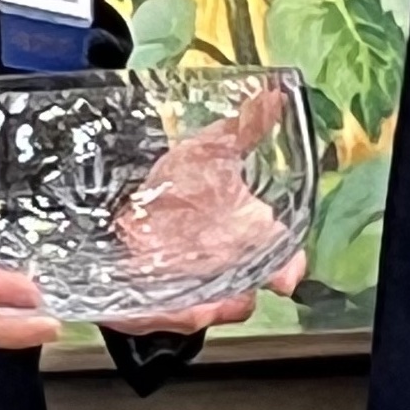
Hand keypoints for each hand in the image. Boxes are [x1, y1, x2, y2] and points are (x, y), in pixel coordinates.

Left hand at [99, 87, 302, 333]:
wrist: (122, 199)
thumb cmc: (176, 183)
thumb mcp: (209, 152)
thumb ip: (243, 128)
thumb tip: (272, 94)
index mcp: (246, 237)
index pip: (279, 259)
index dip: (287, 267)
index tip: (287, 273)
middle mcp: (222, 267)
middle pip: (242, 292)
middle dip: (241, 295)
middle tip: (239, 291)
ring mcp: (187, 287)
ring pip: (202, 310)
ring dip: (205, 308)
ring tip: (202, 302)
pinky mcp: (150, 301)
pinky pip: (160, 315)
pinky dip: (164, 313)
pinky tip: (163, 307)